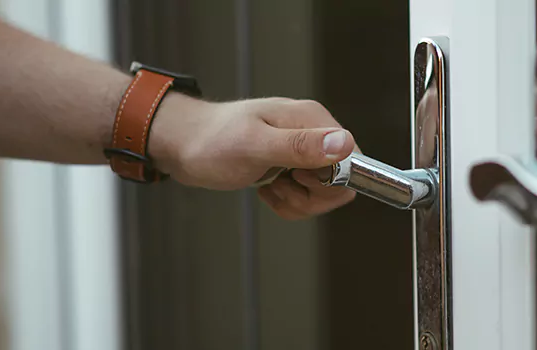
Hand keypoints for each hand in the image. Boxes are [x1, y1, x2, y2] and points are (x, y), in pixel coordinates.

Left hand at [149, 94, 357, 219]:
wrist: (183, 145)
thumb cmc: (212, 141)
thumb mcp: (255, 146)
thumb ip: (300, 146)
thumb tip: (344, 145)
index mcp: (312, 120)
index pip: (353, 160)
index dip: (331, 181)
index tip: (299, 179)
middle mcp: (312, 133)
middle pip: (341, 182)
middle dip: (311, 197)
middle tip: (280, 184)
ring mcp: (302, 151)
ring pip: (324, 194)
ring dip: (297, 202)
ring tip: (270, 186)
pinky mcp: (291, 167)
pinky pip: (306, 198)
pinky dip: (287, 203)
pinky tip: (266, 190)